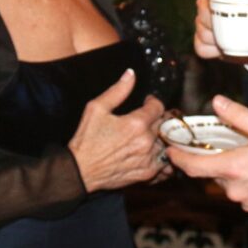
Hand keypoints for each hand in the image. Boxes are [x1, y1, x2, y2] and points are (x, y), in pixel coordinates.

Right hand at [68, 71, 168, 191]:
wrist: (80, 171)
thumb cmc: (86, 140)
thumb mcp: (96, 109)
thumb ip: (118, 91)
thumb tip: (131, 74)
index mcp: (136, 123)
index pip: (159, 107)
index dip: (153, 102)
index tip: (147, 103)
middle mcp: (146, 141)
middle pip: (165, 124)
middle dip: (159, 119)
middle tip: (150, 119)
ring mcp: (148, 158)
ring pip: (167, 143)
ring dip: (162, 138)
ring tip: (152, 135)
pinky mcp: (147, 173)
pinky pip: (165, 163)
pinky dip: (163, 157)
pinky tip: (154, 152)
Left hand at [167, 95, 247, 224]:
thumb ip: (239, 116)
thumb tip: (218, 102)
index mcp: (233, 168)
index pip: (193, 167)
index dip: (178, 158)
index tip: (171, 150)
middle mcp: (235, 190)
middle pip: (211, 175)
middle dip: (212, 160)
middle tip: (221, 145)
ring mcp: (246, 203)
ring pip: (228, 185)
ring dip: (231, 172)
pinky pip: (243, 195)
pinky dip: (246, 183)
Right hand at [194, 0, 247, 63]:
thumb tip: (241, 21)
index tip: (217, 1)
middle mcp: (213, 2)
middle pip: (202, 6)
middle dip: (211, 20)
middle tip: (228, 29)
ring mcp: (205, 21)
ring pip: (200, 29)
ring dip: (214, 39)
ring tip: (231, 41)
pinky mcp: (202, 39)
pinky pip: (200, 46)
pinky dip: (211, 51)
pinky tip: (221, 50)